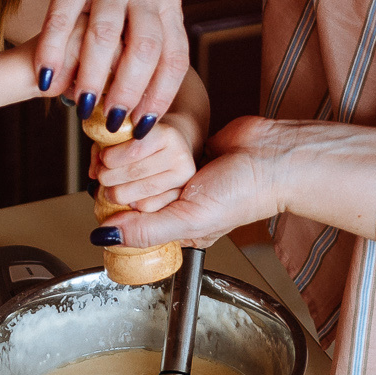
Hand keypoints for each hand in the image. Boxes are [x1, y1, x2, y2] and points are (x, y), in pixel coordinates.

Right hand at [35, 0, 189, 126]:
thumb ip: (149, 37)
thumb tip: (138, 97)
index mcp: (167, 2)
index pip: (174, 57)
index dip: (160, 96)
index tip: (144, 125)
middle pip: (144, 50)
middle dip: (129, 93)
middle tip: (112, 123)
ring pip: (105, 36)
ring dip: (94, 76)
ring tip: (82, 105)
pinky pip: (63, 17)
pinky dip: (54, 51)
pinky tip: (45, 77)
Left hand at [92, 113, 200, 213]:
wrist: (174, 148)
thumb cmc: (143, 141)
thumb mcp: (124, 135)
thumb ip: (104, 149)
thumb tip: (92, 173)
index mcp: (166, 134)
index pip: (134, 150)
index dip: (110, 158)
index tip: (103, 159)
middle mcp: (179, 156)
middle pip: (133, 173)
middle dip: (108, 178)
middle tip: (101, 176)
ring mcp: (182, 179)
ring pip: (139, 194)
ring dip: (116, 194)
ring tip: (109, 189)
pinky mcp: (179, 197)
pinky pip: (147, 207)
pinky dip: (131, 205)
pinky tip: (128, 197)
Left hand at [97, 117, 287, 248]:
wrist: (273, 154)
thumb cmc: (244, 195)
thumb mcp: (190, 220)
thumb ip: (147, 231)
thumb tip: (104, 237)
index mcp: (176, 229)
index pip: (130, 221)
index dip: (112, 205)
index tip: (102, 189)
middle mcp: (175, 203)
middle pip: (131, 192)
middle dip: (121, 179)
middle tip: (115, 170)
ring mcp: (179, 175)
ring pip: (139, 167)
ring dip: (132, 157)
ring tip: (130, 152)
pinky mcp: (183, 148)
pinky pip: (153, 144)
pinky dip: (146, 140)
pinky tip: (146, 137)